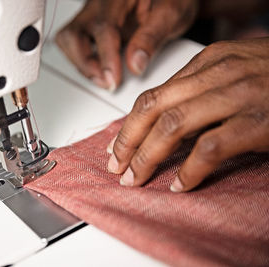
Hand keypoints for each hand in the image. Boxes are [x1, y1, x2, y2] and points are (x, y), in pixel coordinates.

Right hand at [55, 0, 197, 90]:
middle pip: (72, 34)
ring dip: (81, 64)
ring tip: (103, 78)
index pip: (102, 27)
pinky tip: (100, 69)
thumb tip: (135, 65)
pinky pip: (73, 43)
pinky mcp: (90, 25)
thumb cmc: (171, 0)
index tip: (113, 80)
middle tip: (106, 81)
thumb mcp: (170, 15)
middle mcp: (99, 4)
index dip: (106, 58)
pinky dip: (83, 60)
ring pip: (67, 40)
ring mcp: (91, 14)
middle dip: (85, 64)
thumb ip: (151, 38)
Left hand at [107, 38, 268, 191]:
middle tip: (116, 166)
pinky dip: (190, 169)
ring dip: (148, 156)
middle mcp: (219, 74)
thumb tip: (164, 119)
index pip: (153, 94)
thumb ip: (200, 90)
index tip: (116, 146)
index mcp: (209, 61)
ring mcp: (239, 96)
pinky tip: (181, 184)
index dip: (128, 124)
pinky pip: (210, 148)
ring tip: (136, 178)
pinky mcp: (259, 121)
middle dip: (128, 141)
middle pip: (153, 108)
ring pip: (173, 125)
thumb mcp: (235, 72)